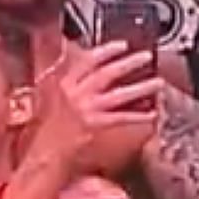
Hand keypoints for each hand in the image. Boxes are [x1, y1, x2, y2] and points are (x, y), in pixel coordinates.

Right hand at [30, 41, 162, 173]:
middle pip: (105, 74)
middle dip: (128, 63)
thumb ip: (59, 84)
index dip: (105, 52)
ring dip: (140, 88)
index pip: (86, 61)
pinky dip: (137, 116)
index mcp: (61, 84)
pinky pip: (121, 118)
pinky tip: (150, 114)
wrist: (42, 153)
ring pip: (118, 95)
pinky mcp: (95, 125)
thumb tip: (73, 71)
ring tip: (157, 83)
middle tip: (145, 57)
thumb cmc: (42, 131)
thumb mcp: (44, 100)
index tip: (121, 45)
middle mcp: (74, 94)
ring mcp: (85, 109)